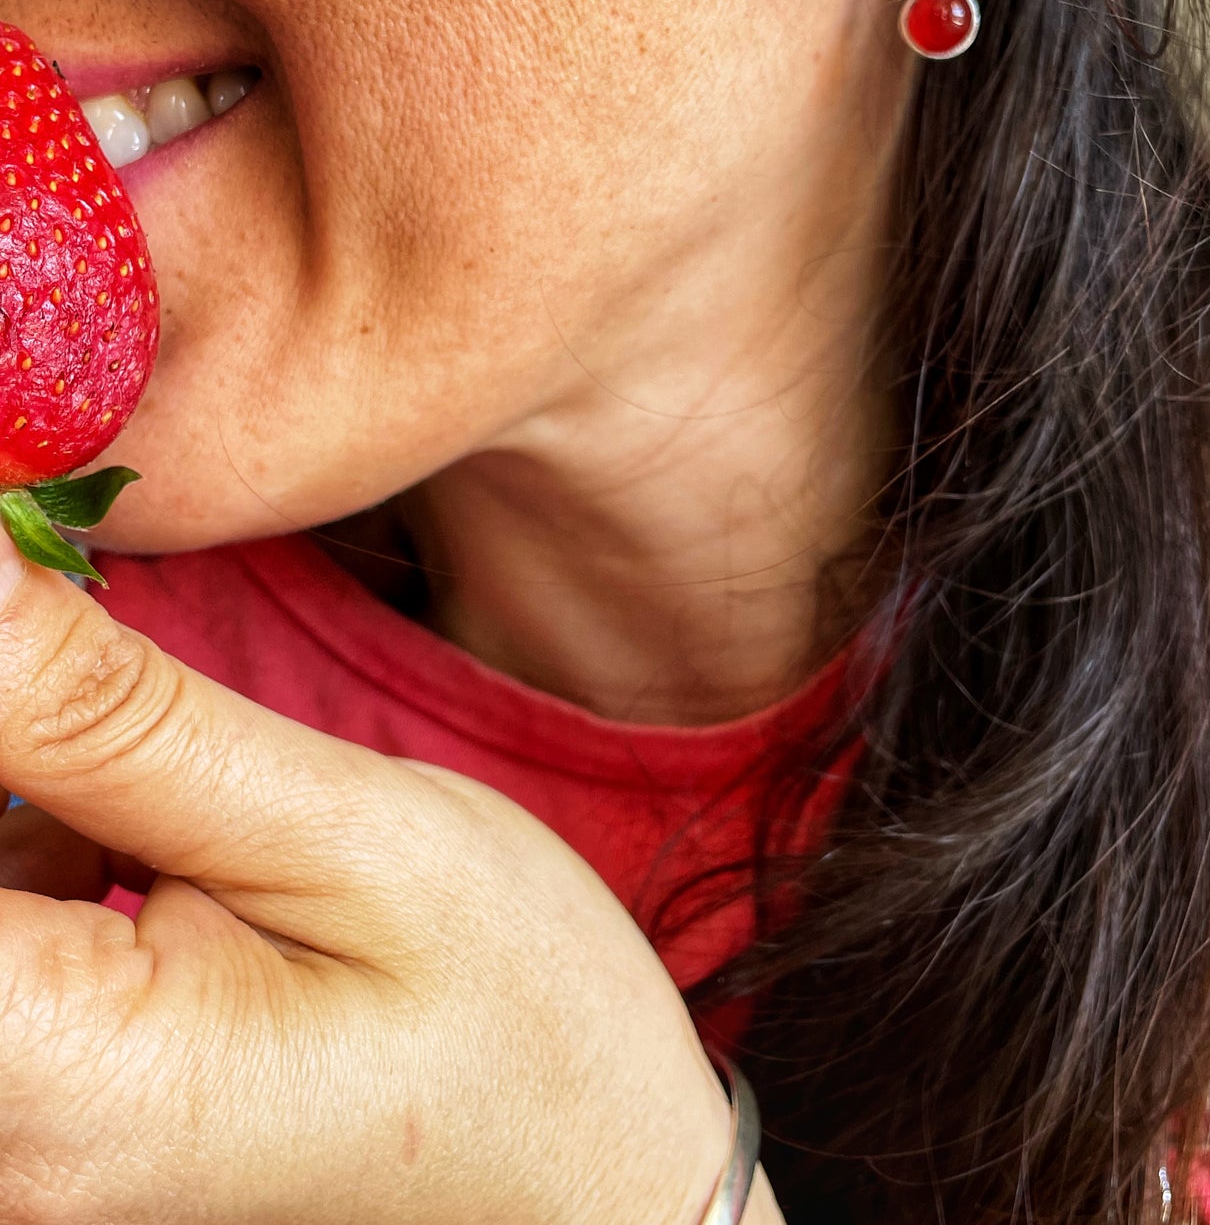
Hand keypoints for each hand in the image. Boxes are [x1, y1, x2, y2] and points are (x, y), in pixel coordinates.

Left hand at [0, 539, 779, 1223]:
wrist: (589, 1181)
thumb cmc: (514, 1019)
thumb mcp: (341, 829)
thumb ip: (119, 717)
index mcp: (61, 1082)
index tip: (36, 604)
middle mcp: (1, 1157)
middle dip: (21, 746)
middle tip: (146, 725)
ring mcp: (16, 1160)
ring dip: (28, 787)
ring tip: (168, 794)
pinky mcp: (37, 1133)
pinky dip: (33, 856)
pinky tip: (139, 848)